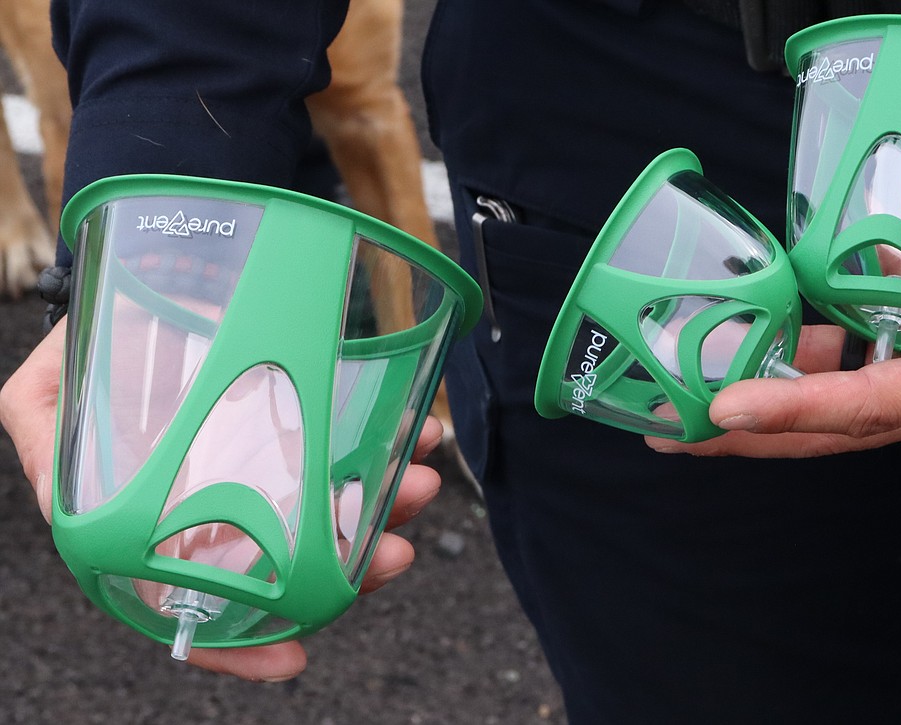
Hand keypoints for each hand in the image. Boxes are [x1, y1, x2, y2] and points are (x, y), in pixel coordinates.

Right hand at [0, 318, 443, 680]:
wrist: (151, 273)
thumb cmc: (96, 344)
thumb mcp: (45, 401)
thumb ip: (51, 456)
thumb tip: (60, 504)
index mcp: (163, 520)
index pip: (199, 602)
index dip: (240, 645)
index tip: (293, 659)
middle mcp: (227, 499)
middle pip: (293, 561)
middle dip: (350, 565)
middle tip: (391, 552)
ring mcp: (276, 460)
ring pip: (340, 507)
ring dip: (387, 505)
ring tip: (420, 483)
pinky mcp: (313, 414)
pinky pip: (362, 442)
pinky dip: (395, 445)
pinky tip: (418, 434)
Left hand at [647, 162, 900, 457]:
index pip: (870, 404)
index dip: (793, 408)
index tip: (723, 406)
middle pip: (835, 426)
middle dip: (753, 433)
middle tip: (673, 434)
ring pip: (838, 404)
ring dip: (767, 405)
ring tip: (690, 400)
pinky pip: (858, 368)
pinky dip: (806, 365)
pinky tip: (764, 344)